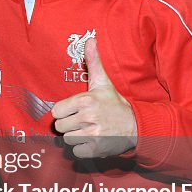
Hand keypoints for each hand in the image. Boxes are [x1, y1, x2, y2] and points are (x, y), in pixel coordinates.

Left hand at [51, 38, 136, 157]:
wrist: (136, 126)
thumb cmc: (114, 103)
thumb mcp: (102, 83)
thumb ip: (93, 62)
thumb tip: (90, 39)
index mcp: (85, 101)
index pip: (56, 111)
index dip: (64, 112)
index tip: (74, 110)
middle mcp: (88, 118)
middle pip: (60, 126)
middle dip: (69, 125)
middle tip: (82, 121)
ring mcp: (93, 135)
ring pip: (67, 139)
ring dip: (76, 136)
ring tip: (88, 130)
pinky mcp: (97, 149)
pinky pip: (76, 152)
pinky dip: (82, 148)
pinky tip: (92, 141)